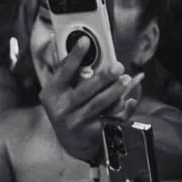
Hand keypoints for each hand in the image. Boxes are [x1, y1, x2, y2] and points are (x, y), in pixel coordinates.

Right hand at [38, 47, 141, 165]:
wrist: (70, 142)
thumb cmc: (66, 107)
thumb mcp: (58, 91)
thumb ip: (64, 69)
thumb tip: (55, 39)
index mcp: (51, 94)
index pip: (63, 72)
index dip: (74, 56)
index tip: (85, 41)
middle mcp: (61, 109)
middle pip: (84, 91)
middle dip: (103, 77)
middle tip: (118, 66)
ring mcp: (76, 123)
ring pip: (99, 105)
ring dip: (115, 91)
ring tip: (126, 79)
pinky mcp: (91, 134)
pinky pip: (110, 120)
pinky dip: (123, 110)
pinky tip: (130, 100)